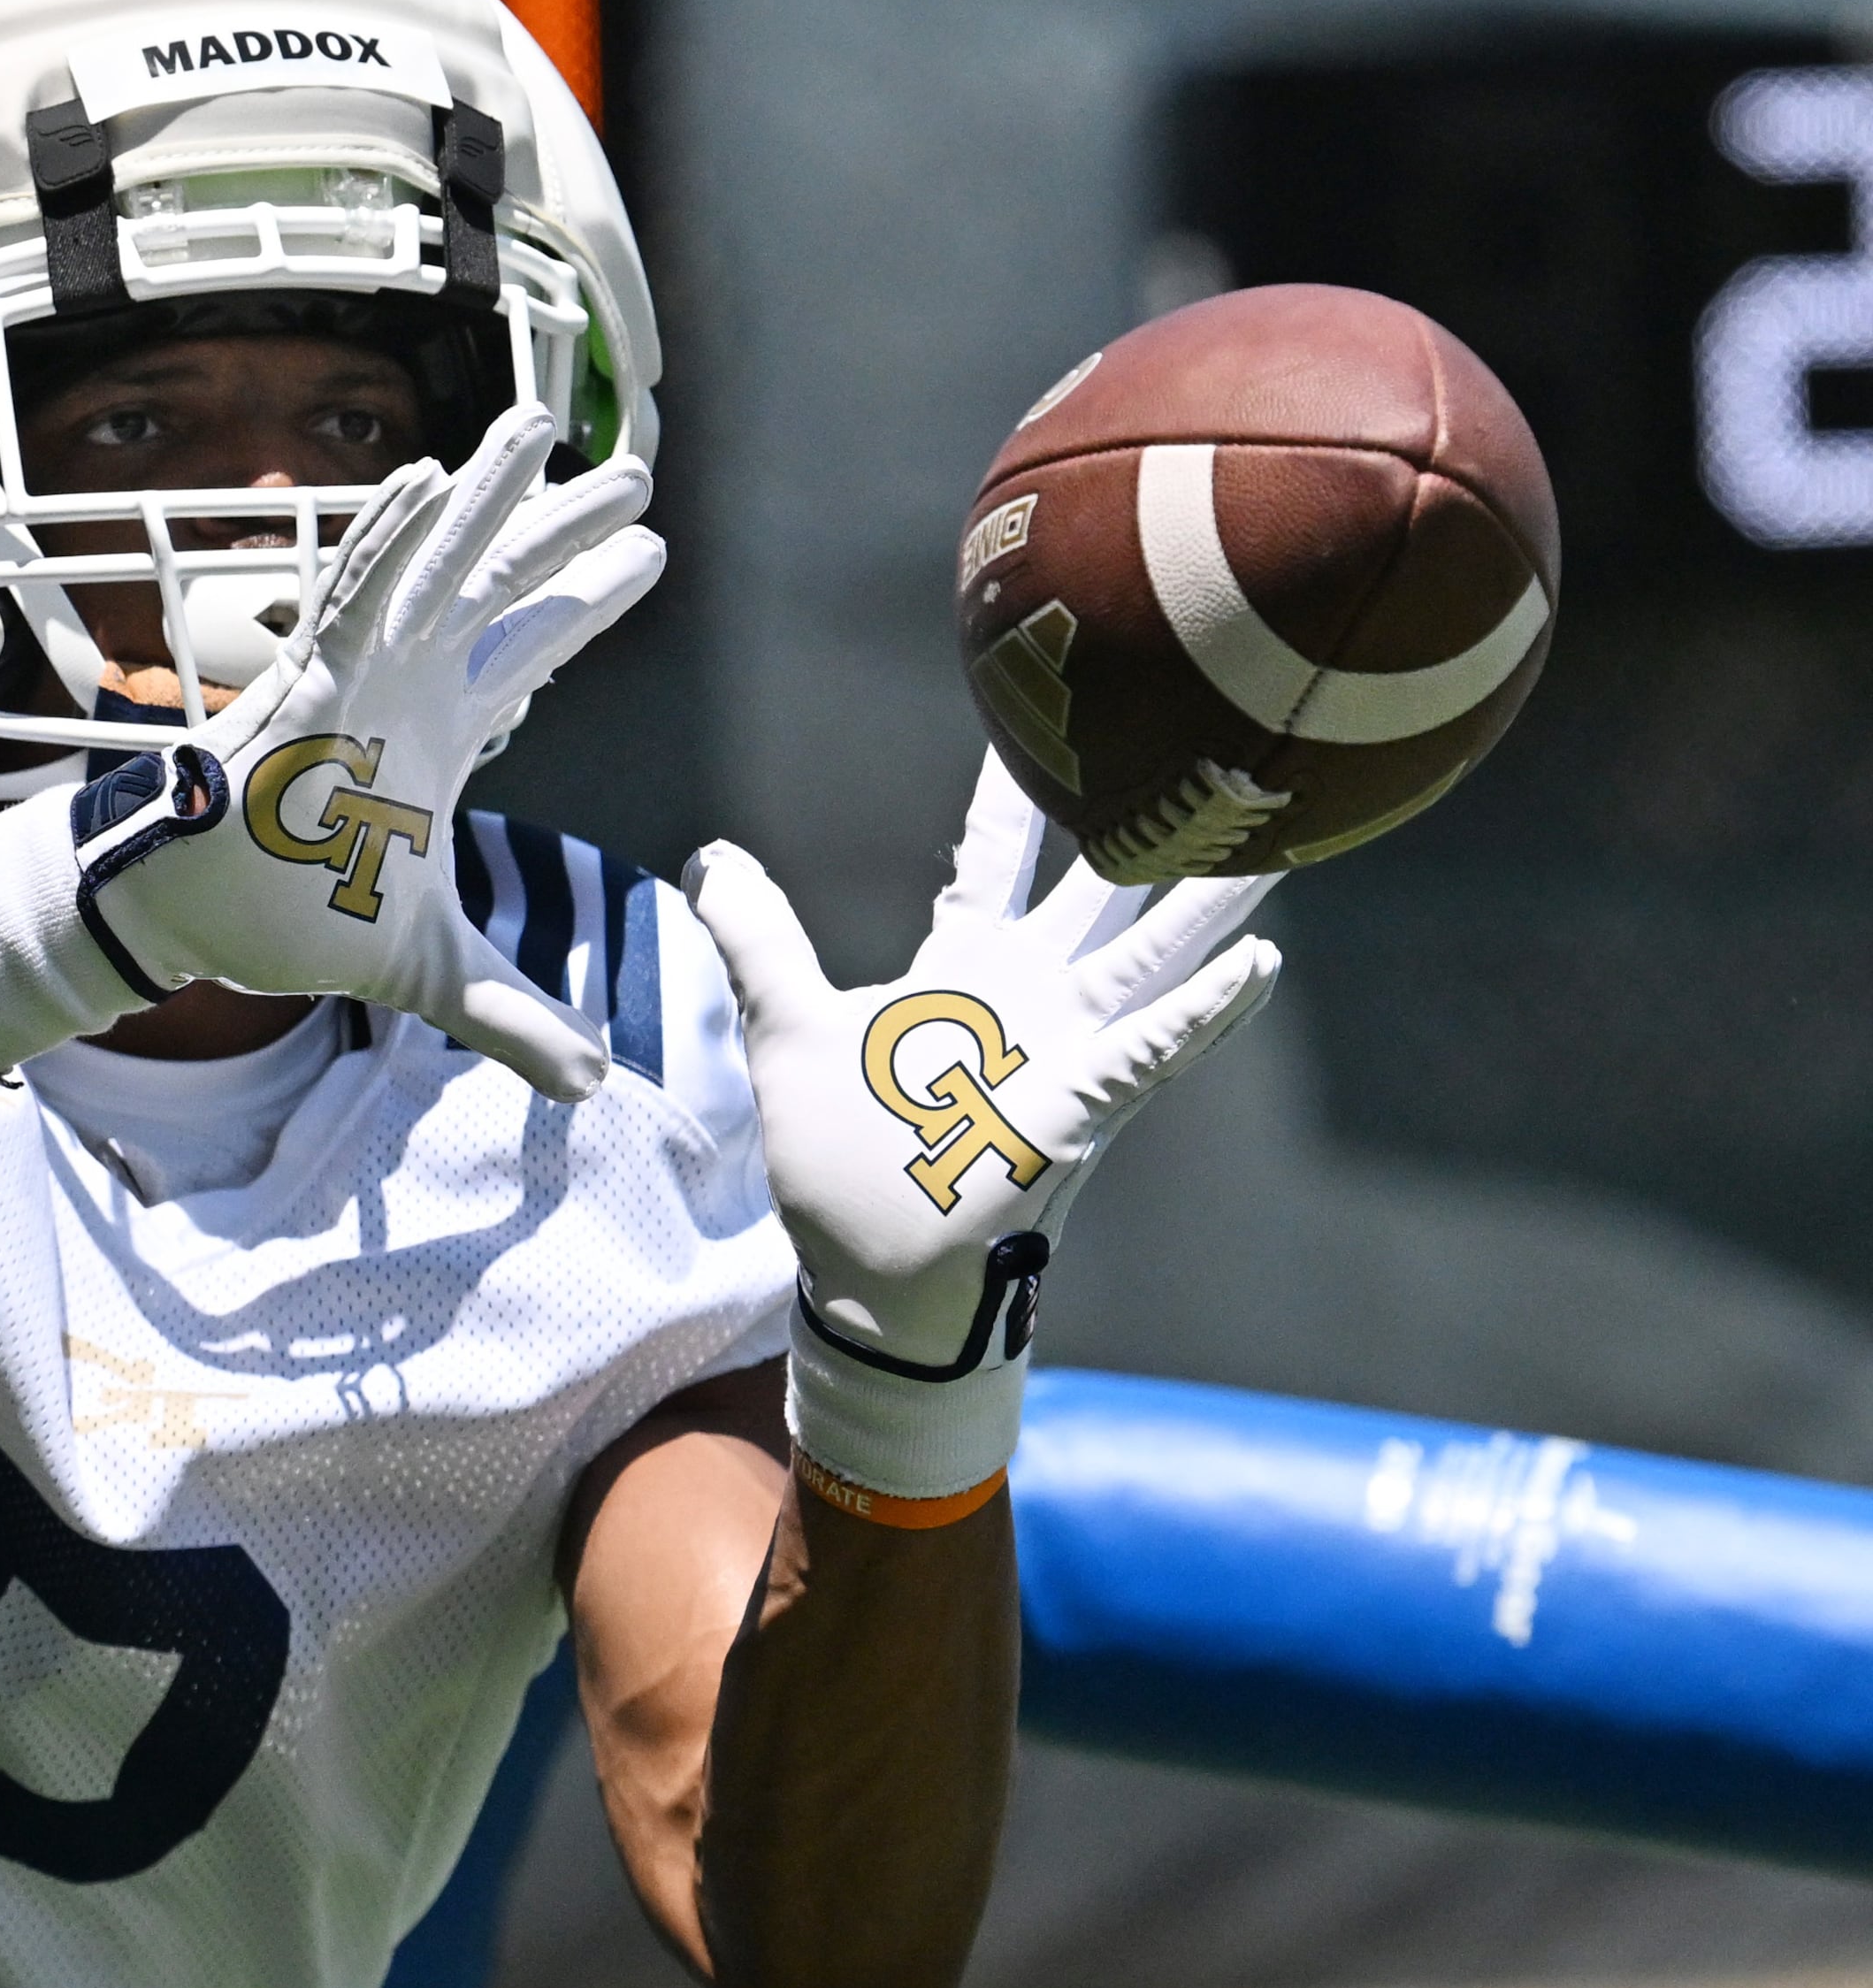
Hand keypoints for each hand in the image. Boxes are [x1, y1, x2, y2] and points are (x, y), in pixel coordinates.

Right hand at [70, 407, 662, 1097]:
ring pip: (429, 569)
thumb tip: (591, 1081)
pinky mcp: (301, 685)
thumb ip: (512, 1015)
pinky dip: (382, 543)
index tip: (651, 551)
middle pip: (497, 587)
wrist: (201, 923)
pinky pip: (347, 598)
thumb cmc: (294, 917)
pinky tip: (420, 480)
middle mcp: (403, 686)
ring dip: (481, 498)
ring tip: (534, 426)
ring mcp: (354, 675)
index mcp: (437, 730)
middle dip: (562, 528)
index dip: (587, 599)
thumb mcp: (432, 970)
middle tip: (635, 476)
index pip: (529, 648)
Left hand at [685, 754, 1279, 1494]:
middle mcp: (1026, 996)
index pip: (996, 857)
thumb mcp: (782, 1030)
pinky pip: (1150, 1048)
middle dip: (1153, 821)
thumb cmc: (835, 1164)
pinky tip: (1258, 965)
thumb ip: (756, 939)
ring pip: (1151, 951)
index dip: (1017, 792)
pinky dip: (1201, 1010)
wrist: (869, 1276)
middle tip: (1210, 740)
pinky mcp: (1077, 1105)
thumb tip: (712, 859)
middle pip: (1103, 888)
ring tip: (1276, 832)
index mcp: (961, 970)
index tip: (1050, 711)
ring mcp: (1063, 1048)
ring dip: (1210, 897)